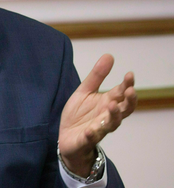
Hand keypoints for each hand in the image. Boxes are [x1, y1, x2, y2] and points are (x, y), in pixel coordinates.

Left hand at [58, 54, 136, 176]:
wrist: (65, 137)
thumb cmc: (79, 114)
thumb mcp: (84, 91)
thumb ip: (97, 76)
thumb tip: (109, 55)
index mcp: (107, 103)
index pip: (121, 93)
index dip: (127, 85)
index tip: (129, 75)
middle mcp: (107, 116)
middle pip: (123, 110)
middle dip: (129, 101)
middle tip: (130, 90)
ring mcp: (98, 129)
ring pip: (111, 124)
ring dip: (113, 115)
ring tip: (111, 105)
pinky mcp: (86, 139)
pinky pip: (91, 138)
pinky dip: (91, 134)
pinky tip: (89, 130)